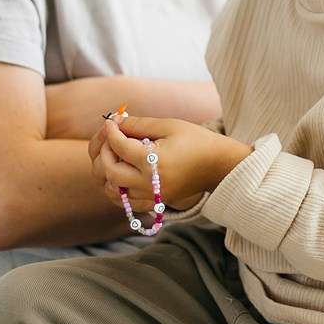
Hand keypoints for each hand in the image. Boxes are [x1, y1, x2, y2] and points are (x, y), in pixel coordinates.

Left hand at [89, 113, 252, 213]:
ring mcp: (152, 196)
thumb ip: (139, 124)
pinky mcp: (155, 202)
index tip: (112, 121)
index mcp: (153, 161)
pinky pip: (125, 201)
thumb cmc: (197, 140)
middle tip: (111, 138)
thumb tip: (115, 121)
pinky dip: (116, 188)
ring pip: (112, 190)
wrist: (219, 165)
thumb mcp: (169, 125)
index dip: (111, 131)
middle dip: (104, 152)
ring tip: (115, 155)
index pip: (118, 146)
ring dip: (107, 172)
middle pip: (109, 172)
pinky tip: (121, 172)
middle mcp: (150, 183)